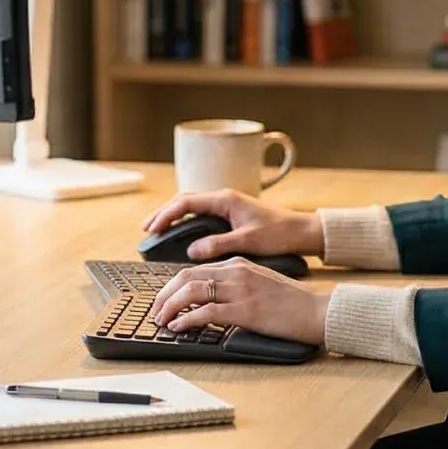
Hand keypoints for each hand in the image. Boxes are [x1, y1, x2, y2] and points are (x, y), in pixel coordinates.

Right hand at [141, 189, 320, 261]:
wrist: (301, 231)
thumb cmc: (279, 233)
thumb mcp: (247, 241)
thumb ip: (218, 244)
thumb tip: (192, 250)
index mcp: (226, 199)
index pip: (187, 202)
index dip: (166, 214)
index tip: (153, 228)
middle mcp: (224, 198)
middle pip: (185, 201)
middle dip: (164, 213)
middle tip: (146, 228)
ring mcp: (227, 205)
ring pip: (192, 206)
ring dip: (174, 215)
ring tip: (157, 228)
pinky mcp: (231, 214)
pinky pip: (202, 214)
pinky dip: (187, 221)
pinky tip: (180, 231)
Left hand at [151, 258, 327, 345]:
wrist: (317, 310)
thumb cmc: (292, 302)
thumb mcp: (259, 283)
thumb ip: (235, 285)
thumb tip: (208, 300)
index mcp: (238, 263)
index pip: (195, 269)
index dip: (172, 285)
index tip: (163, 300)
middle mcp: (236, 272)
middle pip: (186, 276)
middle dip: (164, 295)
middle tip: (155, 311)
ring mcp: (240, 290)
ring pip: (191, 291)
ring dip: (170, 307)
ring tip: (162, 320)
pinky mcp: (246, 310)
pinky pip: (206, 312)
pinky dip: (187, 319)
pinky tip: (179, 327)